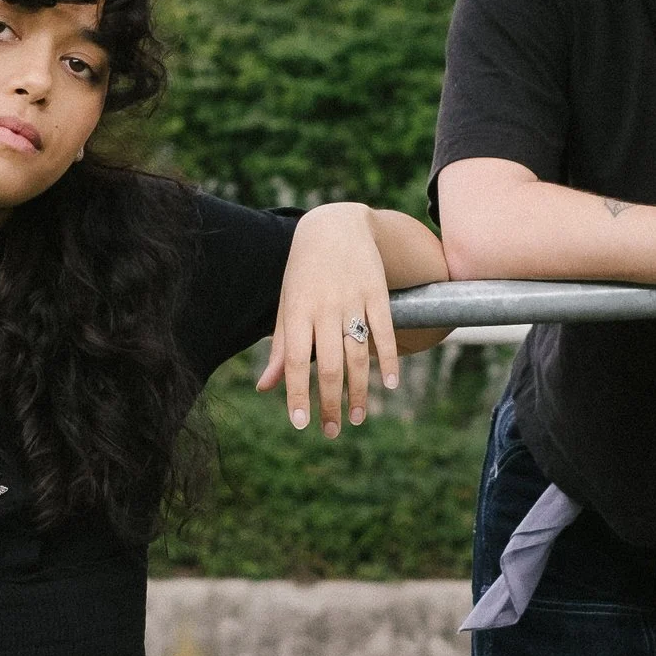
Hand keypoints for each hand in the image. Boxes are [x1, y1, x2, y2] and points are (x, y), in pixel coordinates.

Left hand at [256, 200, 401, 432]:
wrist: (334, 224)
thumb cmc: (304, 271)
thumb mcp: (287, 304)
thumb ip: (281, 347)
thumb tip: (265, 388)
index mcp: (297, 312)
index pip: (297, 361)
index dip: (298, 394)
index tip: (300, 424)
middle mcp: (324, 308)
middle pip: (329, 365)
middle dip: (330, 403)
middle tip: (332, 431)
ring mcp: (352, 300)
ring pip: (357, 354)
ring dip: (359, 391)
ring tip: (358, 417)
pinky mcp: (377, 293)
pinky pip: (384, 331)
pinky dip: (389, 359)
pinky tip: (390, 385)